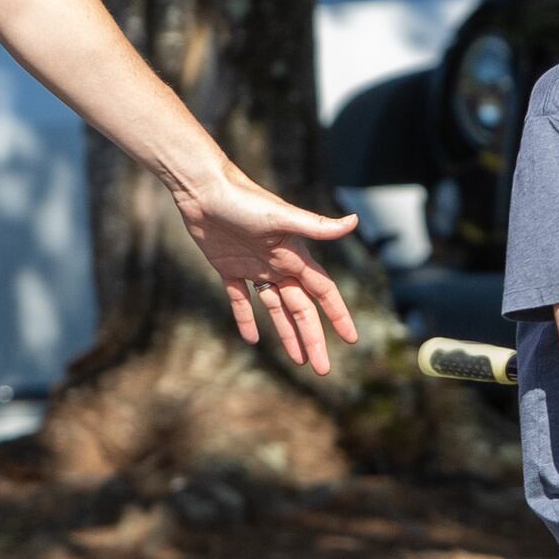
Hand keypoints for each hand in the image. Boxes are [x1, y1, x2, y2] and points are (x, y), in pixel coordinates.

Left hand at [175, 171, 362, 374]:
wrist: (203, 188)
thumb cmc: (244, 199)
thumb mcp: (282, 216)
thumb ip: (317, 226)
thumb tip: (355, 220)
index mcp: (294, 256)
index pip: (322, 292)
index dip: (337, 315)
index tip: (351, 339)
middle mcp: (278, 264)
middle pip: (301, 309)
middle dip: (312, 338)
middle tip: (321, 369)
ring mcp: (254, 267)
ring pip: (275, 308)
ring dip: (286, 333)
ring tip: (298, 361)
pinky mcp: (229, 267)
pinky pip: (240, 299)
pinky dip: (246, 318)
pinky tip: (251, 339)